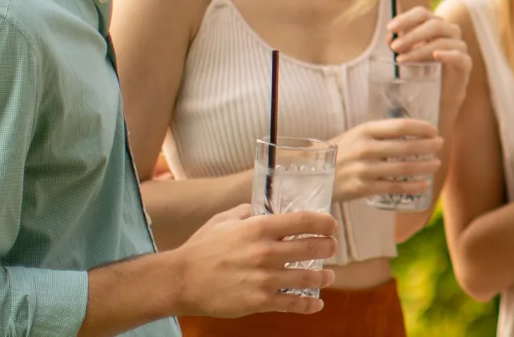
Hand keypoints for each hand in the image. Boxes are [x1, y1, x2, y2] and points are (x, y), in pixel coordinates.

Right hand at [170, 204, 335, 316]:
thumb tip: (260, 209)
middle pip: (311, 248)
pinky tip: (317, 303)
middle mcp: (266, 252)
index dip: (324, 222)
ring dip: (323, 276)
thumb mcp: (223, 220)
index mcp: (259, 228)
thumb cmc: (201, 249)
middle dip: (327, 247)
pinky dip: (309, 304)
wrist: (181, 280)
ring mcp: (265, 279)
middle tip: (332, 247)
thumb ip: (246, 212)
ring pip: (307, 278)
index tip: (332, 225)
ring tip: (329, 275)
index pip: (302, 221)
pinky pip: (292, 304)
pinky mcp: (260, 301)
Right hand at [332, 118, 442, 202]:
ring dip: (424, 166)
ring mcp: (365, 169)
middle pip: (406, 147)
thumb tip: (413, 132)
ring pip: (402, 168)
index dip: (422, 128)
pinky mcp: (363, 188)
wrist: (313, 173)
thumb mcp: (357, 134)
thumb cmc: (341, 151)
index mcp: (365, 130)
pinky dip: (411, 186)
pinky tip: (423, 185)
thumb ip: (381, 133)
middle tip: (440, 146)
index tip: (434, 130)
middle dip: (427, 146)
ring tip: (436, 164)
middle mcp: (366, 148)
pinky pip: (394, 187)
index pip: (401, 126)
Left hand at [389, 7, 472, 102]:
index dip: (407, 18)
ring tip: (402, 60)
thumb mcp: (408, 54)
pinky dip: (446, 55)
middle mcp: (450, 31)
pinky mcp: (465, 63)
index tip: (391, 28)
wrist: (441, 93)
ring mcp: (459, 46)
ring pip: (442, 42)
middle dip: (412, 35)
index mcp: (435, 25)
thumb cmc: (424, 69)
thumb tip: (390, 38)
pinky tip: (435, 56)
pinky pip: (458, 56)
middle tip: (395, 47)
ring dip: (420, 50)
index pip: (423, 14)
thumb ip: (399, 45)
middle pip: (434, 24)